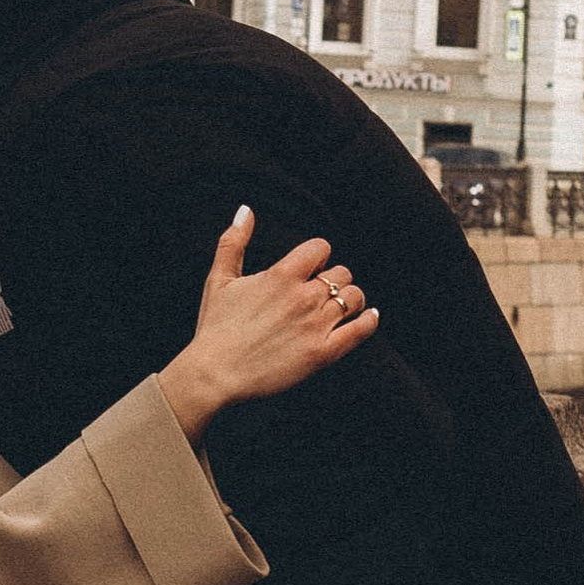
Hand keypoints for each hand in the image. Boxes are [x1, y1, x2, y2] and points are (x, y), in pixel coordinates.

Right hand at [158, 208, 378, 438]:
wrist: (214, 375)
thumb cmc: (215, 328)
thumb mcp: (219, 279)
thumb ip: (234, 242)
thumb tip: (245, 210)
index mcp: (281, 276)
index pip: (320, 248)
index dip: (317, 256)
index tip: (310, 267)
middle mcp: (303, 297)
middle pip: (341, 273)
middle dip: (333, 279)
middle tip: (321, 291)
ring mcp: (315, 326)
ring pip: (353, 297)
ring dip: (350, 298)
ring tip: (340, 305)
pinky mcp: (323, 353)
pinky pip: (360, 330)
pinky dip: (369, 320)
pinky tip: (369, 316)